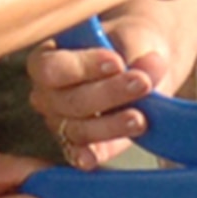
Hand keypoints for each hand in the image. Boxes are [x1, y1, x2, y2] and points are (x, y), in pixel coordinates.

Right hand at [26, 40, 160, 169]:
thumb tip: (149, 69)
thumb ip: (138, 54)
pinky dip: (87, 157)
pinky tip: (95, 158)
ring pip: (78, 130)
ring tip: (140, 117)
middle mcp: (47, 94)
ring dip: (111, 125)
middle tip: (142, 83)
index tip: (116, 62)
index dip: (83, 67)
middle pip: (69, 101)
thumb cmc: (131, 46)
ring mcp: (60, 123)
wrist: (146, 67)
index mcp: (46, 60)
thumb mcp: (135, 39)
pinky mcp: (80, 146)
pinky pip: (79, 155)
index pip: (52, 68)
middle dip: (107, 93)